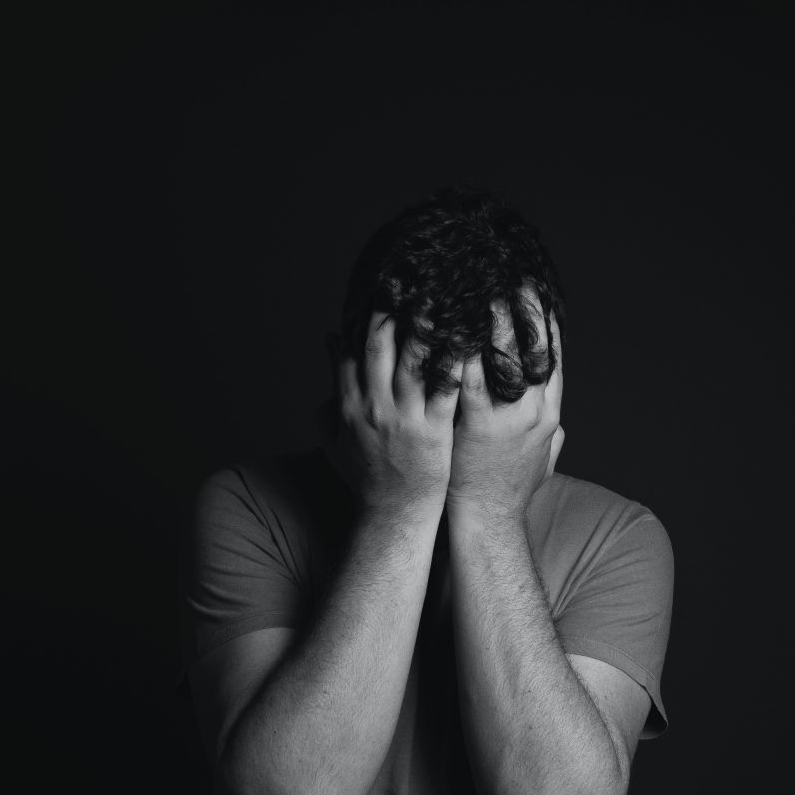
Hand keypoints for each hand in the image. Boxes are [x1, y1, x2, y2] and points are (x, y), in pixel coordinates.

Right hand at [324, 312, 459, 517]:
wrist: (393, 515)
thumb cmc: (367, 477)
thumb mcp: (334, 438)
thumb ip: (328, 396)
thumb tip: (327, 349)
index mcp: (349, 406)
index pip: (350, 353)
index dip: (361, 320)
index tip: (375, 292)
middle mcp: (374, 407)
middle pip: (379, 348)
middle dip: (390, 310)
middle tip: (405, 278)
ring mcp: (404, 418)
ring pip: (412, 362)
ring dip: (425, 327)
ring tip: (438, 296)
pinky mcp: (433, 431)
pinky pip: (445, 390)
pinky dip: (455, 363)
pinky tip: (467, 340)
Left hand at [446, 310, 563, 522]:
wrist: (490, 522)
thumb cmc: (510, 492)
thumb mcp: (543, 462)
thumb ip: (550, 437)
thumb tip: (558, 423)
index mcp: (549, 414)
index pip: (554, 358)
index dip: (546, 324)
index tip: (538, 294)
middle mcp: (535, 411)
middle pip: (535, 349)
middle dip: (525, 311)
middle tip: (513, 279)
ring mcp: (509, 418)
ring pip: (505, 358)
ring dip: (493, 322)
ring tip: (480, 291)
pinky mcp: (479, 426)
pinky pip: (471, 378)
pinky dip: (463, 351)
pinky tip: (451, 329)